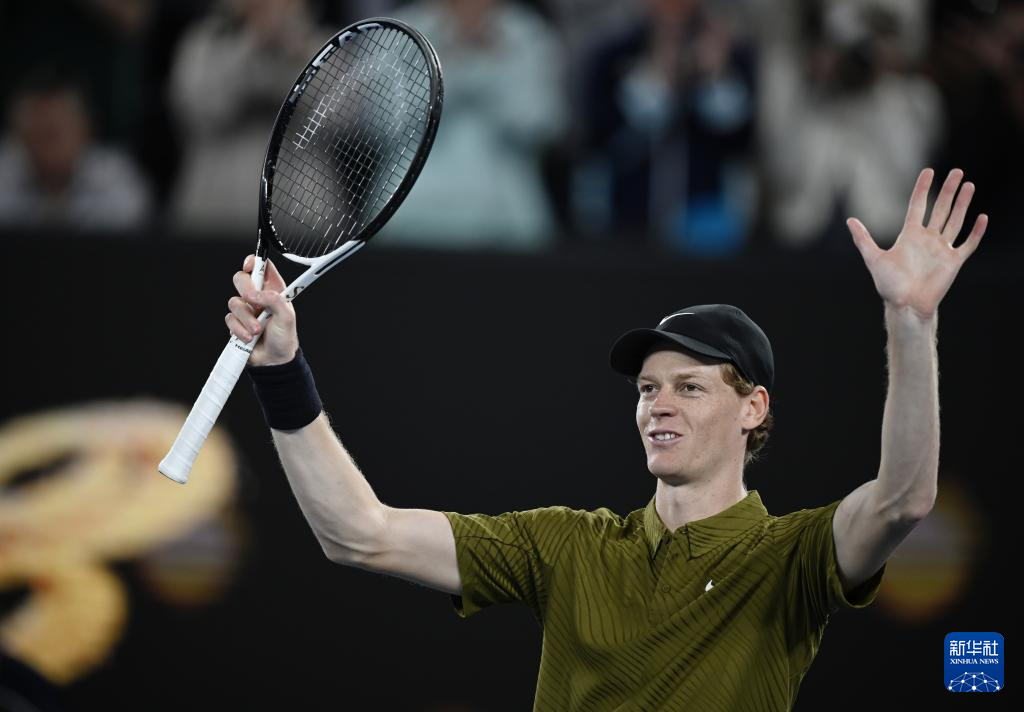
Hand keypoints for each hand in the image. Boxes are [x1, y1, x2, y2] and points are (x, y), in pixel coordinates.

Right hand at [226, 255, 298, 365]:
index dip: (253, 261)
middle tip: (254, 302)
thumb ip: (274, 299)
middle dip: (245, 290)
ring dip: (246, 319)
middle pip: (241, 278)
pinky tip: (249, 337)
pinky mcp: (236, 322)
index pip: (262, 266)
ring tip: (257, 331)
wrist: (274, 361)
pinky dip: (239, 329)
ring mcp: (246, 309)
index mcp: (273, 290)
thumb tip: (256, 294)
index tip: (249, 266)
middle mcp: (258, 297)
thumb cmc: (284, 338)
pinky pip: (229, 319)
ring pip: (233, 302)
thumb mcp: (287, 316)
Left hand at [847, 168, 987, 318]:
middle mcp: (927, 239)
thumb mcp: (874, 258)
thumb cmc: (889, 285)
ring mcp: (941, 249)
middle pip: (940, 208)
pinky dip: (975, 232)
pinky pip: (968, 244)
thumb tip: (849, 220)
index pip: (918, 205)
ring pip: (955, 221)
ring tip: (969, 185)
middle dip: (948, 190)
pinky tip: (982, 217)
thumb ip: (863, 239)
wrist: (905, 306)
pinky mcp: (953, 261)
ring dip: (962, 204)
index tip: (929, 171)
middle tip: (957, 171)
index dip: (923, 188)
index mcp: (909, 235)